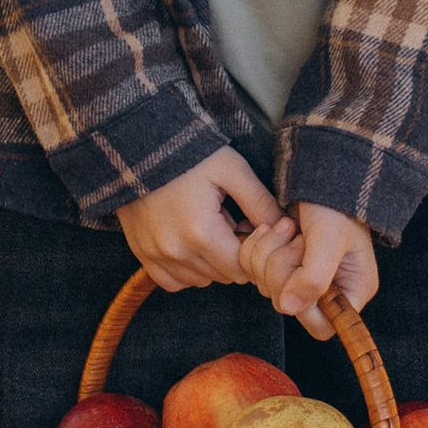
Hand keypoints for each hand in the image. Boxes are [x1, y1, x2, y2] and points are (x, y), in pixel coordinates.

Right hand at [120, 148, 295, 295]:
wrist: (140, 145)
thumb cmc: (192, 154)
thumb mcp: (233, 170)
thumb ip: (261, 203)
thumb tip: (287, 228)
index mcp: (202, 234)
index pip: (243, 269)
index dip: (254, 250)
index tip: (250, 225)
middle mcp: (176, 252)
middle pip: (224, 276)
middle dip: (235, 255)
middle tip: (232, 223)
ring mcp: (155, 255)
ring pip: (200, 281)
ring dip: (212, 263)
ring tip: (210, 228)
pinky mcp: (141, 253)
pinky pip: (172, 281)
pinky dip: (186, 270)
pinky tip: (192, 245)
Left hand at [245, 202, 378, 341]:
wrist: (321, 171)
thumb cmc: (335, 204)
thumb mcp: (329, 239)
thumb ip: (314, 278)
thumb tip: (289, 307)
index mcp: (352, 289)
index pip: (322, 326)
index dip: (303, 304)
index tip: (301, 271)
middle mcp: (328, 289)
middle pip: (288, 306)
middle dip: (281, 270)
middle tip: (295, 239)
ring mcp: (302, 277)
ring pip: (267, 287)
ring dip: (267, 255)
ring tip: (285, 226)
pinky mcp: (281, 263)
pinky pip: (254, 271)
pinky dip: (256, 248)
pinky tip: (270, 227)